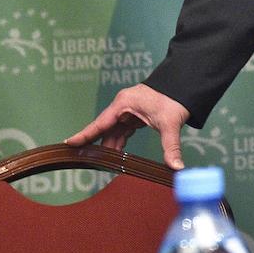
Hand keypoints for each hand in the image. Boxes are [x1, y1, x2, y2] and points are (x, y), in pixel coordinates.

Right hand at [66, 83, 190, 168]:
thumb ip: (171, 146)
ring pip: (113, 131)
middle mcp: (122, 106)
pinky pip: (122, 130)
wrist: (184, 85)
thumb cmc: (174, 98)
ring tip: (103, 164)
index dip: (85, 134)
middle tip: (85, 161)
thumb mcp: (170, 123)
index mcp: (124, 104)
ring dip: (110, 147)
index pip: (100, 122)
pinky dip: (119, 142)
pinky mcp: (134, 115)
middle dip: (96, 145)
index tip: (69, 143)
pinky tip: (117, 154)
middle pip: (104, 129)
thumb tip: (176, 167)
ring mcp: (128, 110)